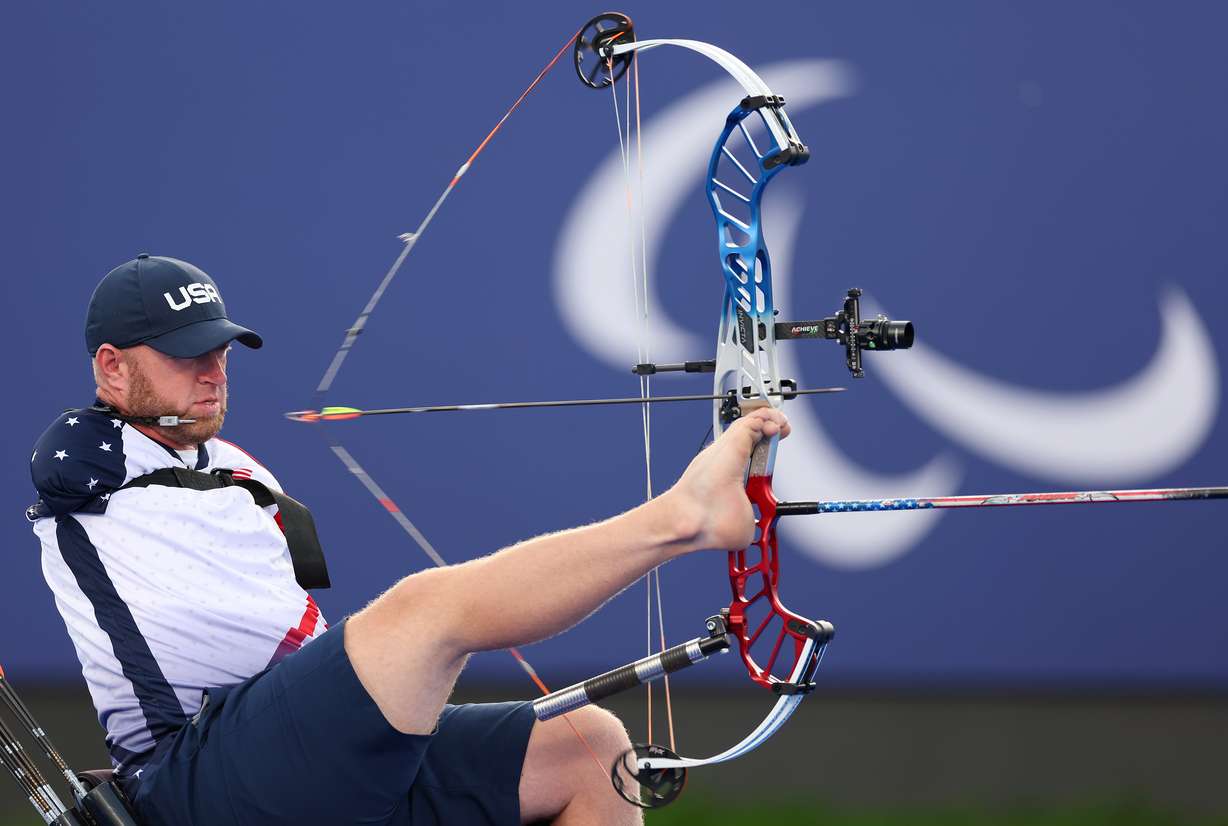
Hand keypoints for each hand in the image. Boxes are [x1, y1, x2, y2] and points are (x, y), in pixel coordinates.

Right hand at [667, 408, 789, 551]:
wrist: (695, 519)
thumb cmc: (710, 525)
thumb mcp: (747, 525)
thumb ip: (759, 523)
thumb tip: (764, 525)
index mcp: (729, 477)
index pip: (750, 456)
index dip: (766, 450)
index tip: (777, 451)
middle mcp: (727, 460)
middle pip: (751, 435)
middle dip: (770, 430)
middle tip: (784, 432)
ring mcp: (729, 449)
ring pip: (752, 423)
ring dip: (771, 420)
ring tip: (784, 426)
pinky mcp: (734, 441)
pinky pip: (755, 420)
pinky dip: (769, 418)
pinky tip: (779, 425)